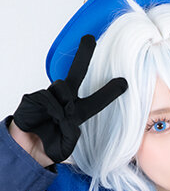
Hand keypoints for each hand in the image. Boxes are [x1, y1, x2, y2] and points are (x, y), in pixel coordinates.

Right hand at [12, 35, 127, 162]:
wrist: (25, 152)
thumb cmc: (47, 147)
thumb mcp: (65, 147)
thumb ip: (71, 133)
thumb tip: (67, 115)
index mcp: (75, 113)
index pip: (95, 101)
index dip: (109, 92)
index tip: (124, 83)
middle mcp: (63, 102)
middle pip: (75, 74)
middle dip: (83, 56)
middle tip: (90, 39)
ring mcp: (47, 98)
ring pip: (63, 88)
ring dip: (65, 102)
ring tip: (58, 119)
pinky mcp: (33, 98)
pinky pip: (48, 99)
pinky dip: (51, 109)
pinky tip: (46, 119)